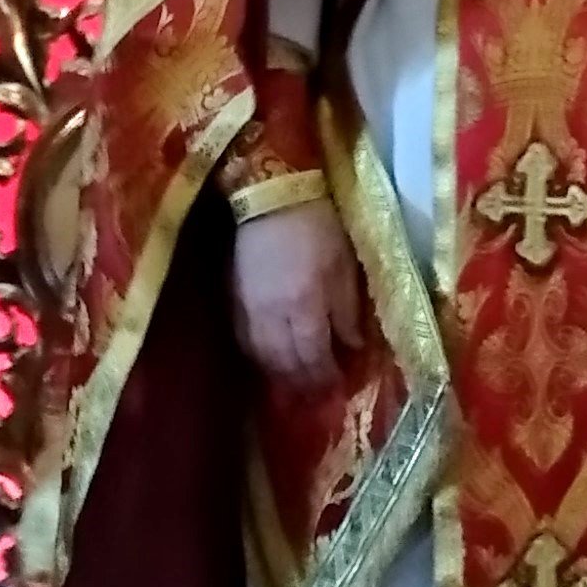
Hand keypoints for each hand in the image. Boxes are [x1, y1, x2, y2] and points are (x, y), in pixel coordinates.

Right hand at [231, 198, 363, 391]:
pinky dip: (258, 355)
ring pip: (261, 355)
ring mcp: (249, 307)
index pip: (314, 356)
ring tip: (293, 382)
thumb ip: (346, 310)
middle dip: (302, 382)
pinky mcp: (233, 297)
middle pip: (285, 362)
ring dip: (279, 373)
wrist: (272, 193)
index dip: (325, 375)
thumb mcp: (344, 264)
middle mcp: (273, 314)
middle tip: (316, 393)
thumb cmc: (318, 224)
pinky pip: (244, 339)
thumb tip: (353, 345)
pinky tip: (268, 358)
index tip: (337, 387)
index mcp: (305, 305)